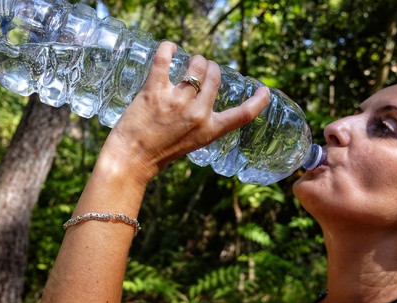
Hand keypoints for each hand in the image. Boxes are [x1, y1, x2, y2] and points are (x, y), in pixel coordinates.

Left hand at [99, 41, 269, 185]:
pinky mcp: (155, 90)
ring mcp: (177, 101)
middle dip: (211, 67)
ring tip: (188, 60)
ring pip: (196, 65)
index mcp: (209, 130)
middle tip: (203, 67)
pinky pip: (165, 59)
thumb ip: (200, 122)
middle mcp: (197, 114)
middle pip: (215, 77)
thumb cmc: (158, 154)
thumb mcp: (190, 143)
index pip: (243, 115)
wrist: (132, 159)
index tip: (264, 91)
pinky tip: (169, 48)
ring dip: (194, 59)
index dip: (258, 102)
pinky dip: (168, 49)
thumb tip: (201, 98)